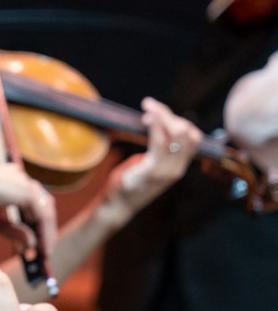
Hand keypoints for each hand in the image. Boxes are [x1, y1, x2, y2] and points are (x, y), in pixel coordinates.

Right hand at [0, 159, 57, 259]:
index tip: (37, 245)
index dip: (37, 226)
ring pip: (46, 211)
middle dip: (44, 231)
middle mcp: (21, 179)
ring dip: (46, 234)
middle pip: (43, 207)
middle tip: (43, 253)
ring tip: (43, 254)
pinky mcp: (27, 191)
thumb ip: (12, 231)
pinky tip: (41, 248)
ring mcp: (25, 183)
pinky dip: (45, 233)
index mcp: (12, 182)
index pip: (33, 205)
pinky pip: (43, 215)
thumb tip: (30, 245)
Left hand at [106, 98, 200, 218]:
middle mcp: (177, 168)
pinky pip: (160, 143)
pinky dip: (156, 126)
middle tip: (150, 105)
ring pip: (177, 135)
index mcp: (178, 166)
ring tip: (148, 106)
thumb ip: (157, 150)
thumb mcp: (148, 164)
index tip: (159, 111)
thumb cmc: (129, 183)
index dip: (180, 121)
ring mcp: (167, 171)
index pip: (193, 138)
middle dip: (170, 115)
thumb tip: (155, 125)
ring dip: (162, 116)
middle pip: (187, 133)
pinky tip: (147, 118)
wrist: (118, 205)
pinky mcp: (152, 171)